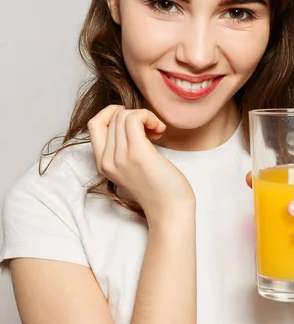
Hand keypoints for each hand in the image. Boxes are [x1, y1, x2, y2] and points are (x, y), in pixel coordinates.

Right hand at [88, 106, 194, 225]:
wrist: (170, 209)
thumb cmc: (158, 187)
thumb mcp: (130, 167)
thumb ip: (122, 147)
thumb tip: (127, 118)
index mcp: (103, 164)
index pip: (94, 124)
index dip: (112, 113)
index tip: (133, 120)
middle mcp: (107, 161)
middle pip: (113, 117)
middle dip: (135, 115)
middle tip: (151, 130)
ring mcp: (120, 157)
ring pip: (123, 115)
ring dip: (144, 116)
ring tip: (156, 131)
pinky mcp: (137, 154)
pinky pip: (134, 118)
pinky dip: (148, 117)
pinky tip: (159, 130)